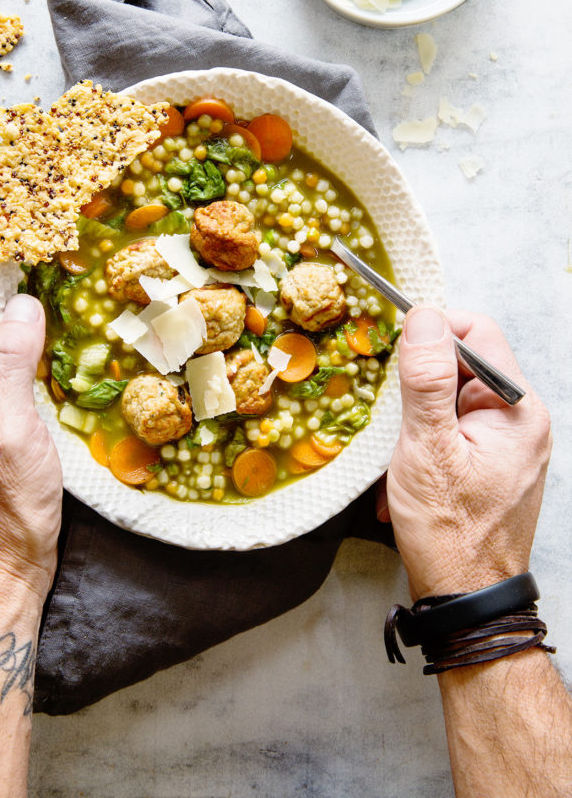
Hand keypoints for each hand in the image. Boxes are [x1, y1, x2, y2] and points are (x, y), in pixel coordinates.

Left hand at [0, 258, 62, 604]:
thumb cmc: (1, 510)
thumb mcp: (8, 428)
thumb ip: (12, 359)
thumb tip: (25, 302)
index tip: (30, 241)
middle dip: (8, 286)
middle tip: (58, 263)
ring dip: (19, 318)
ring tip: (63, 294)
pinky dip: (24, 351)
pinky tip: (55, 347)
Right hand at [380, 308, 550, 599]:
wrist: (466, 599)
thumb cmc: (450, 532)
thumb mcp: (426, 448)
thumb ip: (426, 379)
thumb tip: (423, 316)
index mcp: (517, 407)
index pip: (476, 330)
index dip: (432, 332)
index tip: (395, 352)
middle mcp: (521, 419)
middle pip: (461, 366)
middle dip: (418, 390)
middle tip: (394, 423)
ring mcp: (508, 442)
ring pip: (449, 401)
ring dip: (415, 425)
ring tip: (400, 462)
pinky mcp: (492, 462)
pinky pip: (452, 432)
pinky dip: (424, 448)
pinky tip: (408, 480)